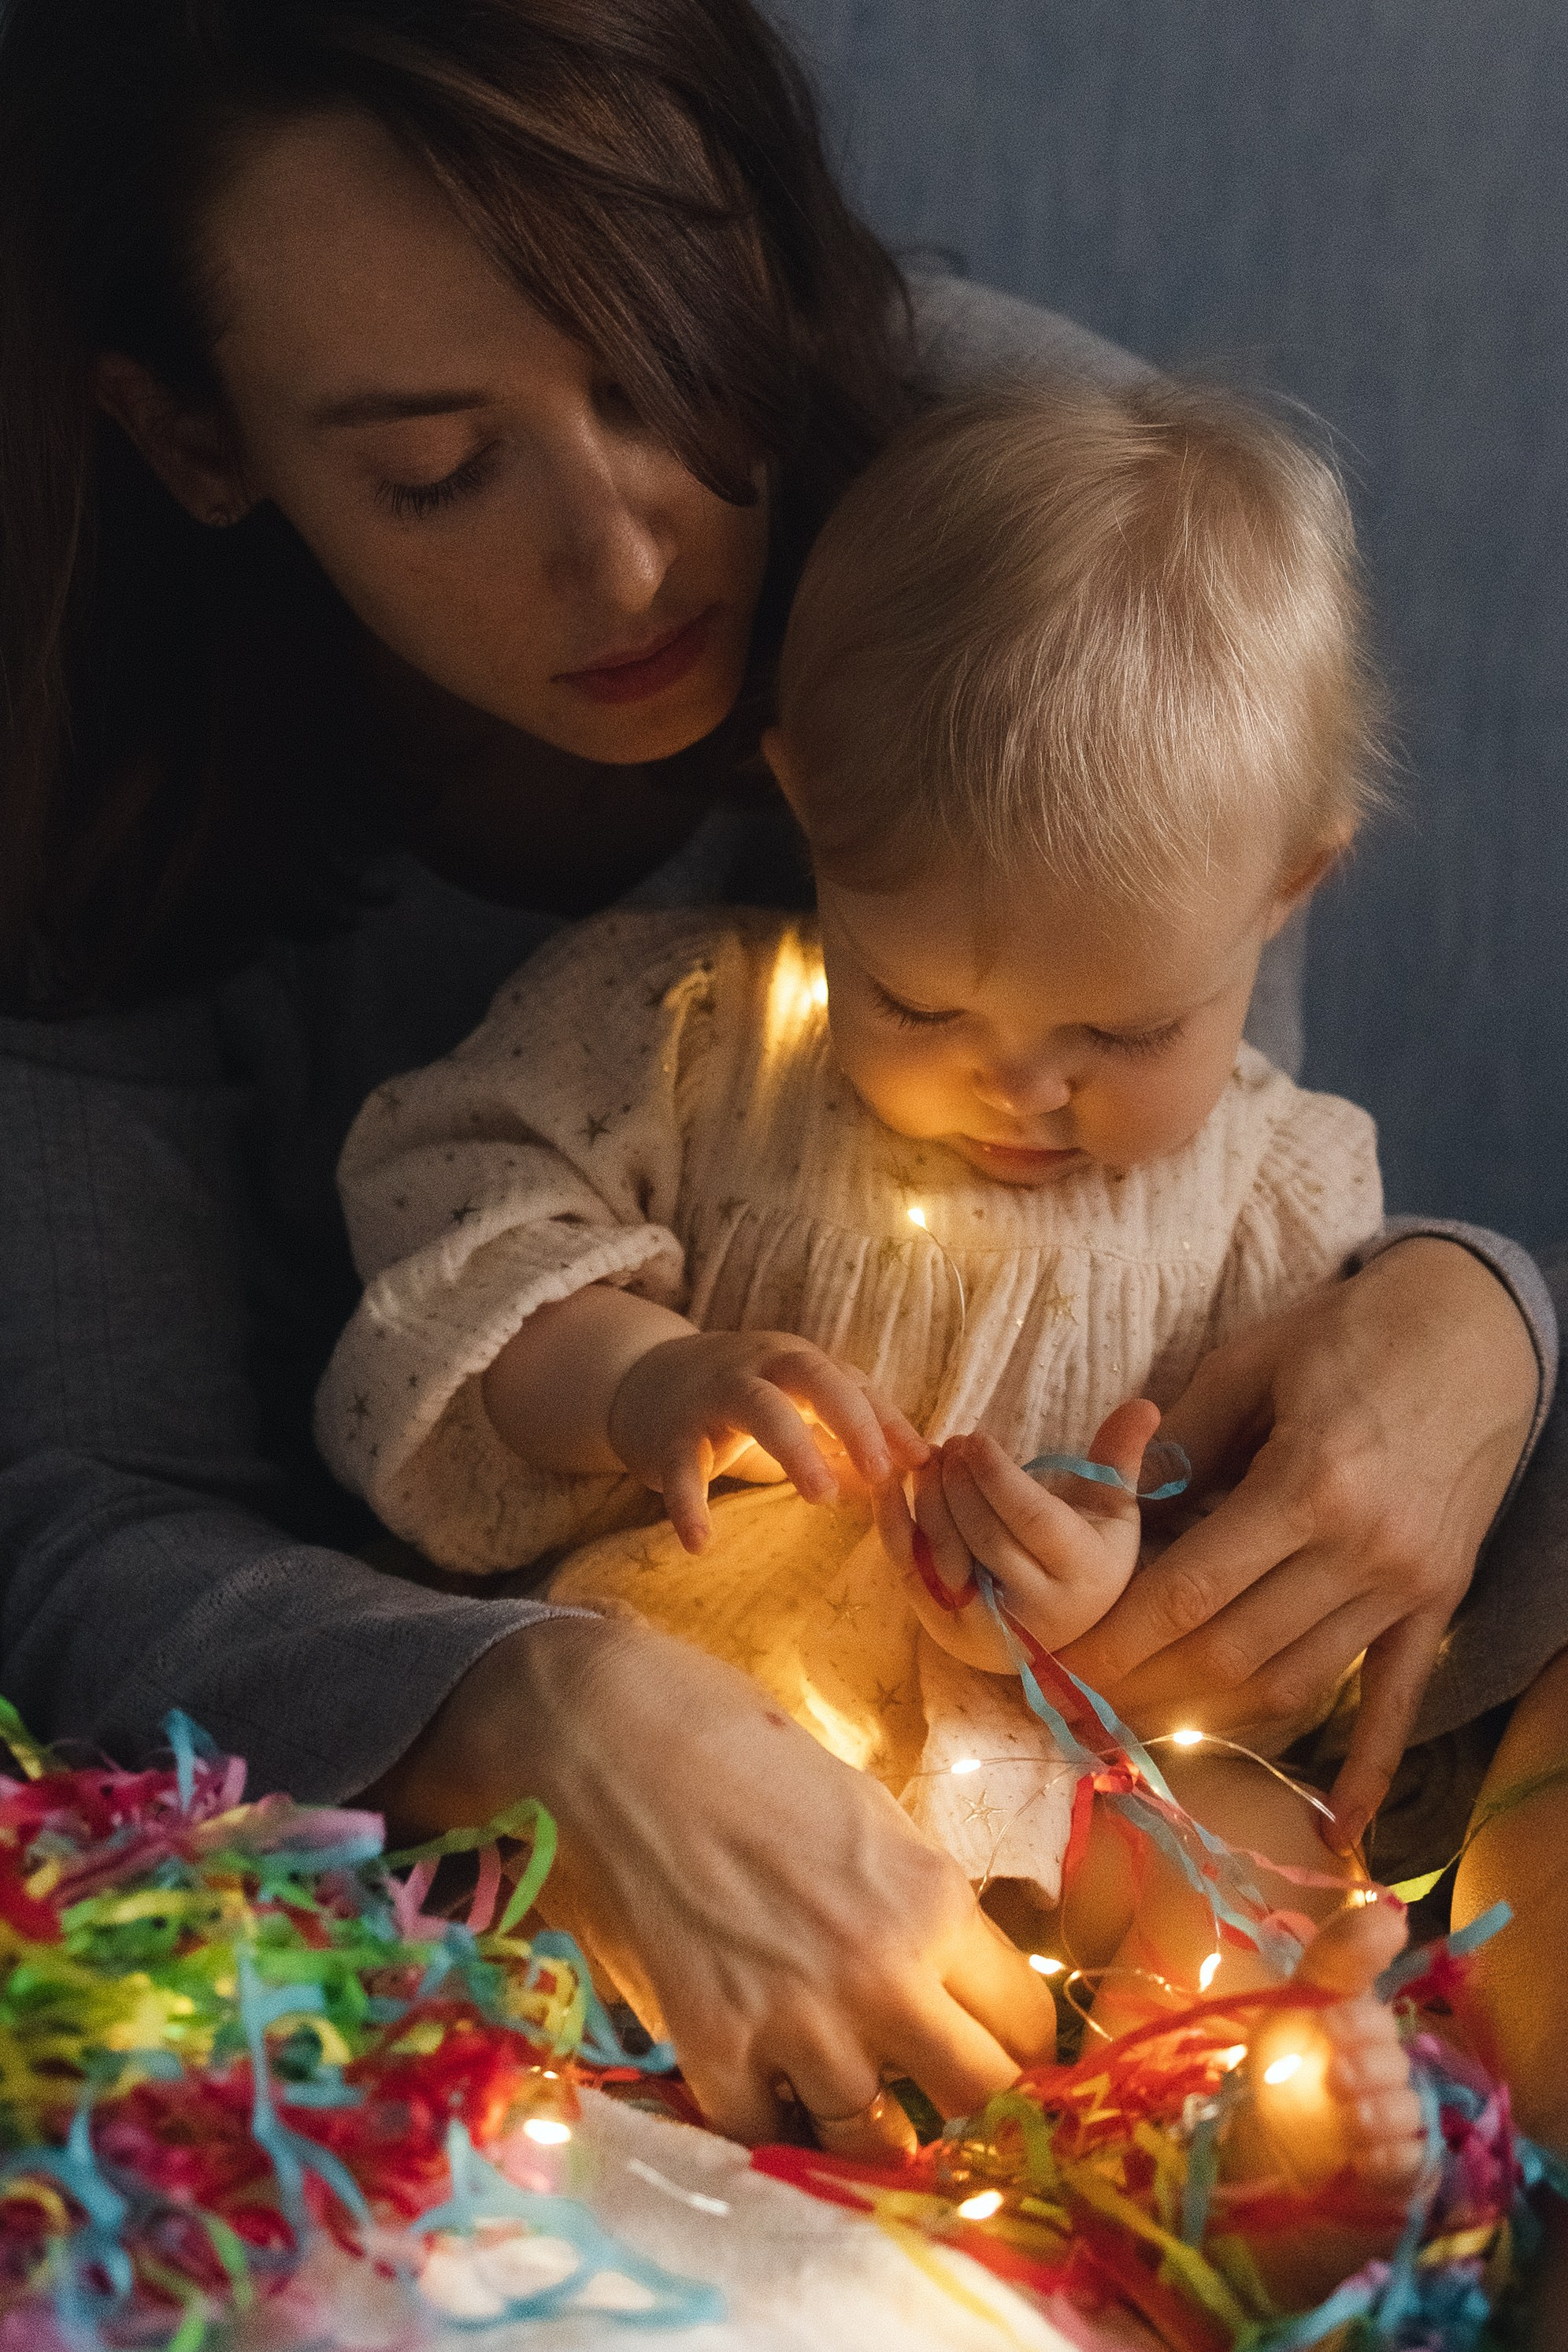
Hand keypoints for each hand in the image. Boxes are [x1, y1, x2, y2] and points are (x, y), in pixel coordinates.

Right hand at [368, 1615, 1056, 2141]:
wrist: (614, 1734)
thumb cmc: (746, 1747)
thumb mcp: (871, 1813)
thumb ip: (920, 1905)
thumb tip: (952, 1980)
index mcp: (935, 1899)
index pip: (1028, 2023)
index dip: (1010, 2034)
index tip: (984, 2034)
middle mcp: (882, 1972)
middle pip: (977, 2097)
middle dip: (963, 2097)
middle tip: (929, 2080)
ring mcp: (795, 2019)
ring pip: (874, 2141)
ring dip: (864, 2121)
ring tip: (841, 2085)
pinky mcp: (711, 2045)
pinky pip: (766, 2137)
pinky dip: (768, 2122)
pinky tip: (761, 2083)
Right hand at [608, 1330, 927, 1550]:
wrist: (643, 1382)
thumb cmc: (742, 1400)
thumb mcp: (797, 1403)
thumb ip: (852, 1430)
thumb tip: (923, 1464)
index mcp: (797, 1362)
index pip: (852, 1383)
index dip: (887, 1421)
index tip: (920, 1463)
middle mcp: (759, 1367)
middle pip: (812, 1376)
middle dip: (851, 1419)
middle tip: (880, 1473)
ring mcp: (712, 1394)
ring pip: (758, 1406)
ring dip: (794, 1447)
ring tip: (821, 1496)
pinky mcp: (671, 1433)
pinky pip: (682, 1467)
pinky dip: (689, 1504)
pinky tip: (700, 1544)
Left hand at [873, 1401, 1160, 1668]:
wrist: (1059, 1636)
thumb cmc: (1087, 1559)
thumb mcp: (1112, 1512)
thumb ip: (1119, 1458)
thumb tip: (1144, 1403)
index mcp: (1084, 1573)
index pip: (1032, 1520)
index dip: (998, 1477)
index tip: (975, 1438)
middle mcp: (1038, 1609)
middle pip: (984, 1534)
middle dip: (960, 1482)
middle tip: (952, 1443)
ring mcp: (988, 1626)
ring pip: (946, 1551)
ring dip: (930, 1497)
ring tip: (931, 1460)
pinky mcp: (947, 1631)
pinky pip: (911, 1570)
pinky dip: (894, 1523)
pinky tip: (891, 1485)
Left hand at [1057, 1242, 1539, 1849]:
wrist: (1477, 1331)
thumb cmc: (1347, 1335)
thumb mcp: (1249, 1364)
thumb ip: (1180, 1448)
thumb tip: (1109, 1515)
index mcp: (1306, 1485)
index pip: (1189, 1592)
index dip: (1118, 1638)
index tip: (1058, 1665)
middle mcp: (1361, 1549)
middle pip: (1234, 1651)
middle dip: (1146, 1686)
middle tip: (1080, 1704)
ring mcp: (1406, 1584)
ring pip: (1297, 1683)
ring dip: (1215, 1717)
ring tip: (1143, 1729)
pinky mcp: (1438, 1601)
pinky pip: (1399, 1698)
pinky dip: (1369, 1765)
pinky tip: (1341, 1828)